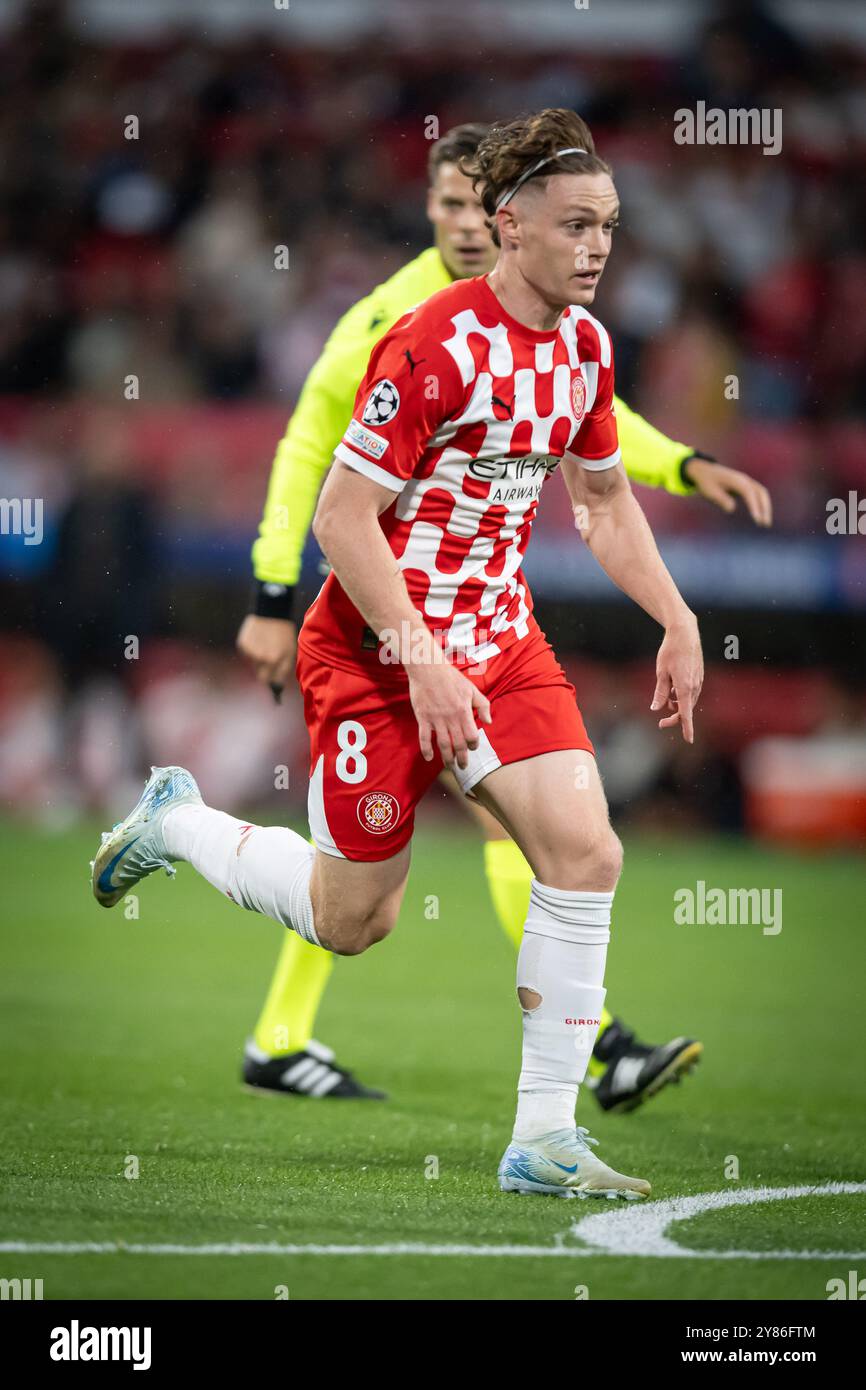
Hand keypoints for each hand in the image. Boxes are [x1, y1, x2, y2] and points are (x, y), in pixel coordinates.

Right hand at [236, 615, 297, 692]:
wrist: (271, 611)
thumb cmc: (284, 632)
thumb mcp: (290, 650)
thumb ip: (284, 669)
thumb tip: (277, 684)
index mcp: (276, 660)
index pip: (273, 681)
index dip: (275, 681)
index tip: (275, 679)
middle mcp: (262, 658)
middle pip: (261, 677)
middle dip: (266, 674)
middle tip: (270, 665)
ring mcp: (251, 652)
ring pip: (254, 666)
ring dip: (259, 661)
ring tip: (266, 646)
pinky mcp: (243, 645)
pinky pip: (247, 656)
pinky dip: (251, 651)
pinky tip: (258, 640)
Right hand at [407, 658, 491, 768]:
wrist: (428, 669)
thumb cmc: (451, 677)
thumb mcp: (472, 689)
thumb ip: (482, 705)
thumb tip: (488, 722)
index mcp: (463, 711)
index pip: (471, 735)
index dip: (473, 745)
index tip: (472, 748)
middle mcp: (451, 718)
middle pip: (458, 744)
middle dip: (462, 758)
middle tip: (462, 766)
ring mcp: (436, 719)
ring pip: (443, 744)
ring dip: (447, 758)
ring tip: (450, 766)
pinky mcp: (423, 718)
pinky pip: (424, 737)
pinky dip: (426, 749)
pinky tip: (429, 758)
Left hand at [651, 616, 703, 743]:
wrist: (685, 633)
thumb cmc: (670, 651)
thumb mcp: (661, 672)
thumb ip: (660, 692)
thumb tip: (656, 708)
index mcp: (685, 688)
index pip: (686, 714)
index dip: (687, 728)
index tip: (689, 740)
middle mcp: (695, 686)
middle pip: (687, 710)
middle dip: (675, 718)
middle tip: (661, 723)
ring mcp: (698, 681)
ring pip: (689, 701)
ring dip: (678, 706)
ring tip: (667, 701)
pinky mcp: (699, 676)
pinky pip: (691, 692)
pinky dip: (682, 696)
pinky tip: (673, 690)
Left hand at [685, 458, 772, 526]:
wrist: (704, 471)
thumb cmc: (707, 482)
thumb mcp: (710, 492)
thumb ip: (721, 499)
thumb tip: (732, 509)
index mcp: (736, 480)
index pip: (749, 493)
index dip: (754, 506)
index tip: (756, 519)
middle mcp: (745, 480)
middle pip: (761, 493)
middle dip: (765, 508)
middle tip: (765, 524)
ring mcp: (747, 482)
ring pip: (762, 494)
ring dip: (766, 507)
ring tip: (766, 524)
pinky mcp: (746, 486)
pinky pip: (758, 495)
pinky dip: (762, 505)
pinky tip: (761, 516)